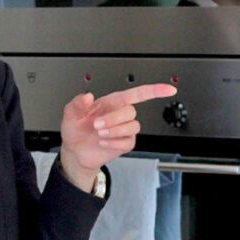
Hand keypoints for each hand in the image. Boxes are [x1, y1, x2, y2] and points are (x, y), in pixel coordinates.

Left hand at [57, 83, 175, 182]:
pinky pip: (128, 141)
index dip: (154, 90)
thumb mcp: (70, 114)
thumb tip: (88, 96)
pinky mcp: (125, 143)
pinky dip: (114, 143)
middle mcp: (119, 115)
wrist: (75, 151)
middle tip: (97, 125)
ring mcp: (124, 129)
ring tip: (100, 134)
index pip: (137, 93)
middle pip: (132, 111)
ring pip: (133, 126)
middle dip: (114, 119)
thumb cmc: (75, 129)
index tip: (169, 89)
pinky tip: (104, 143)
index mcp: (111, 103)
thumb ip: (77, 103)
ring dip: (115, 131)